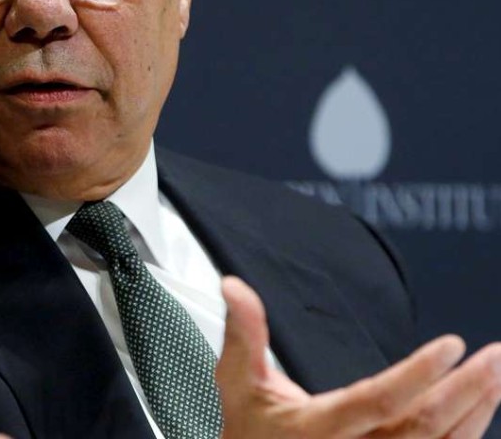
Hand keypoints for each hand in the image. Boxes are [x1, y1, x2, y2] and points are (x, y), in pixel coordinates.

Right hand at [217, 276, 500, 437]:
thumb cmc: (249, 428)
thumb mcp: (237, 380)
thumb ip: (243, 331)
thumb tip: (234, 286)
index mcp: (316, 429)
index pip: (377, 400)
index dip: (418, 375)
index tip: (451, 345)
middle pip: (422, 426)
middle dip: (464, 390)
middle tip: (492, 357)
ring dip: (476, 411)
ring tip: (495, 374)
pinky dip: (468, 432)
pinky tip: (481, 407)